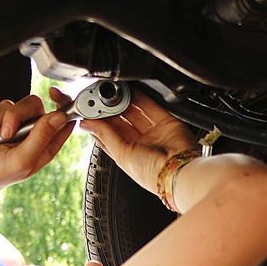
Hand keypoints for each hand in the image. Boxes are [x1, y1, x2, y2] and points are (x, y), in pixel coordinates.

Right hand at [0, 89, 75, 199]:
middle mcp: (31, 132)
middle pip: (31, 104)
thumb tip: (59, 117)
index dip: (63, 102)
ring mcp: (12, 124)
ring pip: (6, 105)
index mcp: (45, 144)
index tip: (53, 93)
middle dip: (13, 116)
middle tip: (4, 134)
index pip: (62, 117)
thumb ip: (40, 138)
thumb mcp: (21, 160)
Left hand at [78, 88, 197, 194]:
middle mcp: (141, 143)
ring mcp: (154, 132)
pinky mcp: (167, 122)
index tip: (88, 112)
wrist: (178, 171)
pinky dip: (140, 97)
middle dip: (108, 110)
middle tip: (97, 99)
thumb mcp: (122, 155)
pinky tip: (128, 91)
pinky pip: (151, 106)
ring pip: (135, 112)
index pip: (109, 135)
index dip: (98, 123)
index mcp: (128, 155)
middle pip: (121, 121)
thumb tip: (88, 124)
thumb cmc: (153, 173)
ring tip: (110, 93)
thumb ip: (106, 136)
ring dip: (122, 102)